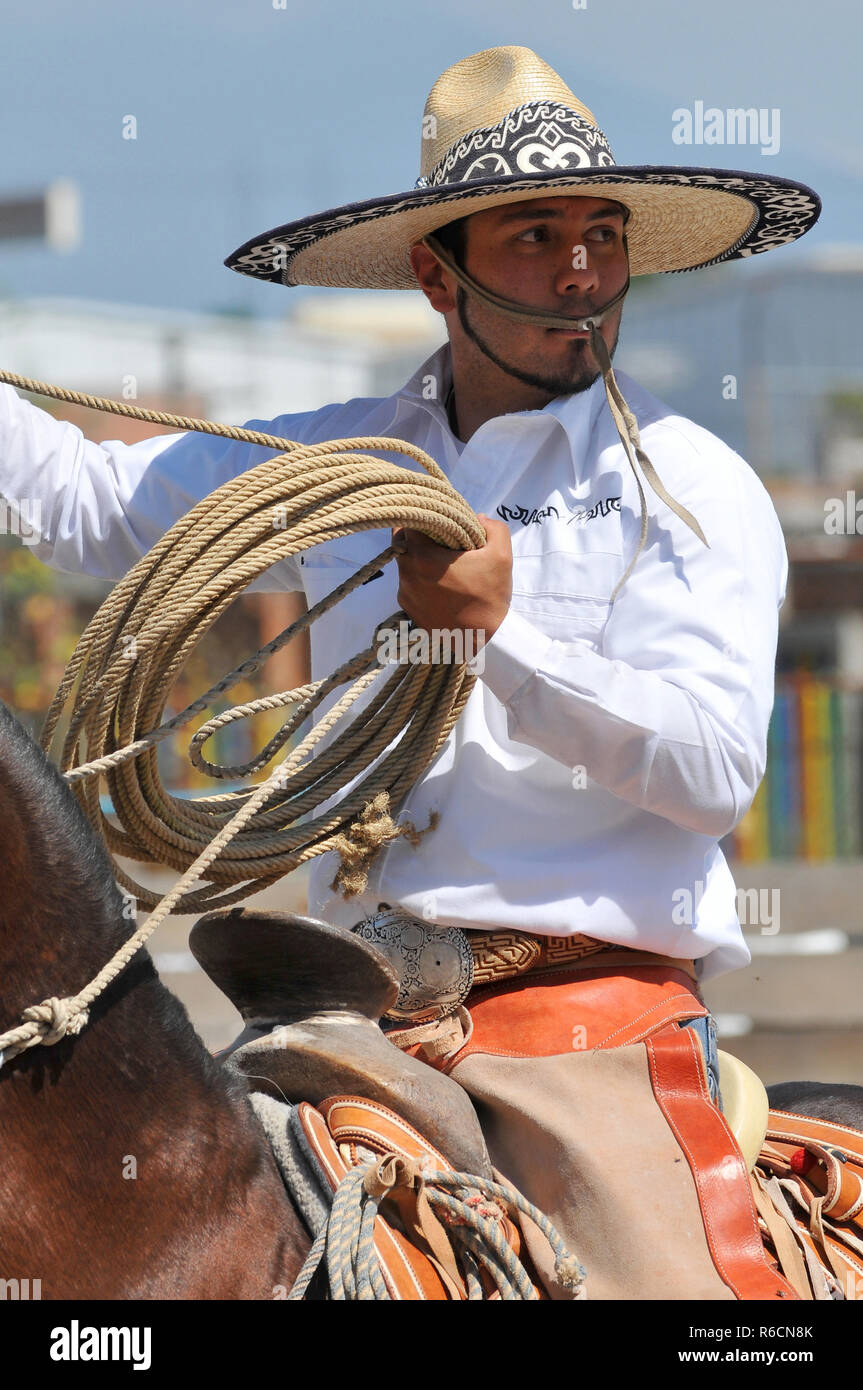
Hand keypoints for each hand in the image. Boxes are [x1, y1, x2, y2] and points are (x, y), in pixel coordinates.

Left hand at [390, 513, 511, 652]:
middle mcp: (407, 574)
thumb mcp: (501, 555)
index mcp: (422, 557)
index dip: (420, 515)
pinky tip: (442, 585)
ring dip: (419, 559)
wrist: (484, 640)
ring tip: (444, 565)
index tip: (435, 518)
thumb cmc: (491, 596)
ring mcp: (405, 594)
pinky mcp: (408, 609)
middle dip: (417, 535)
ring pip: (404, 564)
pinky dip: (420, 579)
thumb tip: (477, 517)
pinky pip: (409, 584)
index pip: (406, 522)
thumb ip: (492, 527)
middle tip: (439, 538)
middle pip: (400, 542)